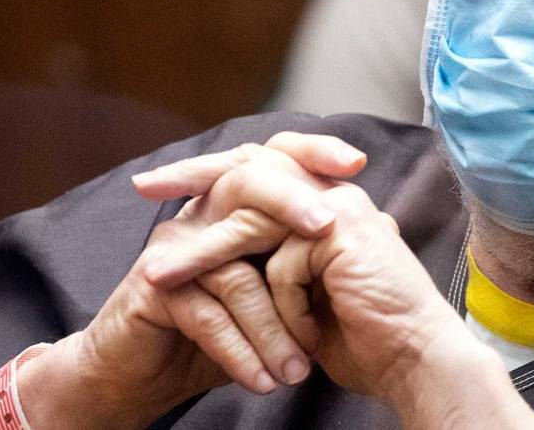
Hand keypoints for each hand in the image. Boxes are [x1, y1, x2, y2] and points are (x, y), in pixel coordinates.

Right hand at [25, 136, 366, 427]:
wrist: (146, 376)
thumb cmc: (220, 329)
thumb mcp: (279, 287)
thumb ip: (320, 251)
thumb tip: (387, 223)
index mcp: (235, 204)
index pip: (276, 157)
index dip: (313, 151)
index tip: (356, 162)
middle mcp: (203, 213)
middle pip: (250, 186)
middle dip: (291, 205)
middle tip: (327, 232)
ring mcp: (176, 243)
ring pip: (235, 270)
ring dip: (272, 328)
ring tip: (298, 371)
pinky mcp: (155, 283)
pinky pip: (206, 312)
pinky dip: (239, 351)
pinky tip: (262, 380)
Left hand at [138, 134, 486, 403]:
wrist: (416, 361)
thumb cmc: (367, 338)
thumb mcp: (302, 296)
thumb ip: (274, 267)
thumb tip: (226, 264)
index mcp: (325, 202)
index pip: (261, 168)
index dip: (213, 171)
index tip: (162, 185)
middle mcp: (333, 192)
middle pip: (251, 165)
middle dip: (194, 174)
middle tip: (144, 187)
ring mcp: (339, 206)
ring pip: (252, 217)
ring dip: (202, 252)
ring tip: (158, 276)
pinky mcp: (340, 231)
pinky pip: (278, 261)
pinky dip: (274, 305)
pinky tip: (294, 334)